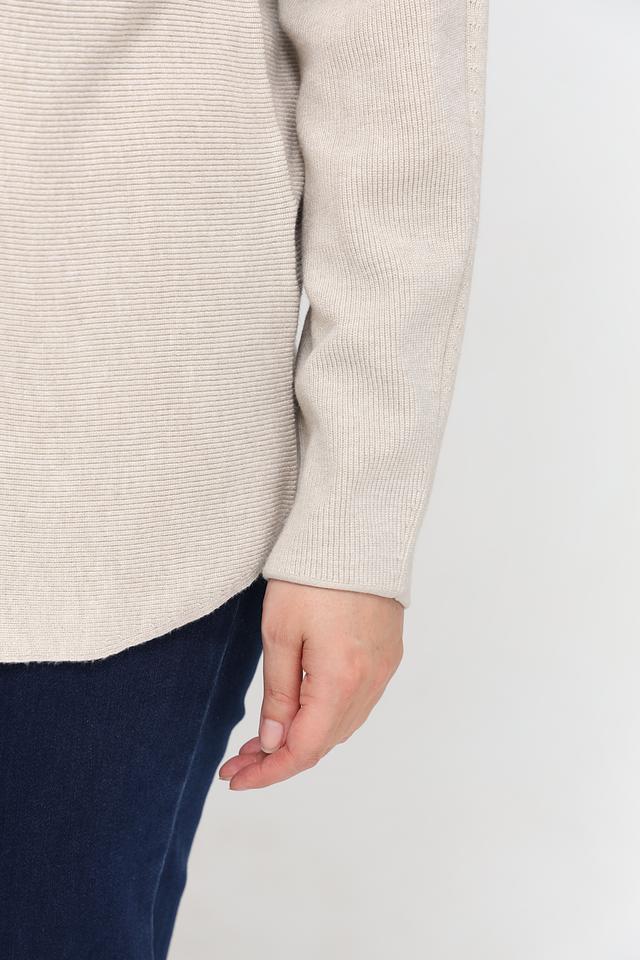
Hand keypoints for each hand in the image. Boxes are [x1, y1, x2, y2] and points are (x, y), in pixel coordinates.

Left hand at [218, 578, 403, 789]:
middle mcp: (370, 682)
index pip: (304, 749)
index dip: (268, 772)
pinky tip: (301, 710)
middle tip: (239, 760)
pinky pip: (358, 703)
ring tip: (263, 738)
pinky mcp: (389, 655)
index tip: (236, 779)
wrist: (357, 531)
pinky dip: (327, 716)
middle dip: (280, 757)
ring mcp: (384, 670)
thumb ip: (279, 695)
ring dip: (304, 738)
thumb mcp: (279, 634)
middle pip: (324, 742)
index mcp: (340, 680)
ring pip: (342, 726)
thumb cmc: (312, 575)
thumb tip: (273, 743)